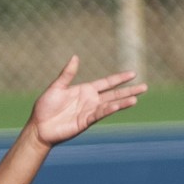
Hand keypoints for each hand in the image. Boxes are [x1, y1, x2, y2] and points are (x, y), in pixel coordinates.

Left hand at [30, 55, 146, 147]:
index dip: (119, 79)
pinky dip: (108, 110)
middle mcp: (90, 101)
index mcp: (85, 90)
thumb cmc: (45, 107)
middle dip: (129, 91)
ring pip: (109, 105)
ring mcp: (89, 111)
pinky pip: (99, 114)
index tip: (133, 74)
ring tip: (136, 98)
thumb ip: (67, 74)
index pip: (106, 83)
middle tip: (145, 87)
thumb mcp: (57, 87)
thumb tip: (75, 57)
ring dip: (123, 101)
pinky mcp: (84, 121)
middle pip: (113, 94)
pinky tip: (118, 106)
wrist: (38, 126)